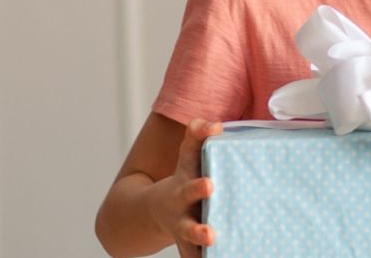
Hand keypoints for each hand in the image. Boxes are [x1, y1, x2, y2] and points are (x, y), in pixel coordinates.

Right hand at [146, 119, 222, 256]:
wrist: (156, 209)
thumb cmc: (185, 175)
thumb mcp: (188, 156)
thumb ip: (198, 136)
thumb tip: (214, 124)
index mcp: (183, 191)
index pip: (190, 186)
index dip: (198, 187)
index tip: (210, 185)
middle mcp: (182, 216)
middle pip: (189, 226)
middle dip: (198, 230)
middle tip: (210, 233)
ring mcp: (186, 235)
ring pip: (192, 249)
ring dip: (201, 251)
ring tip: (212, 248)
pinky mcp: (192, 250)